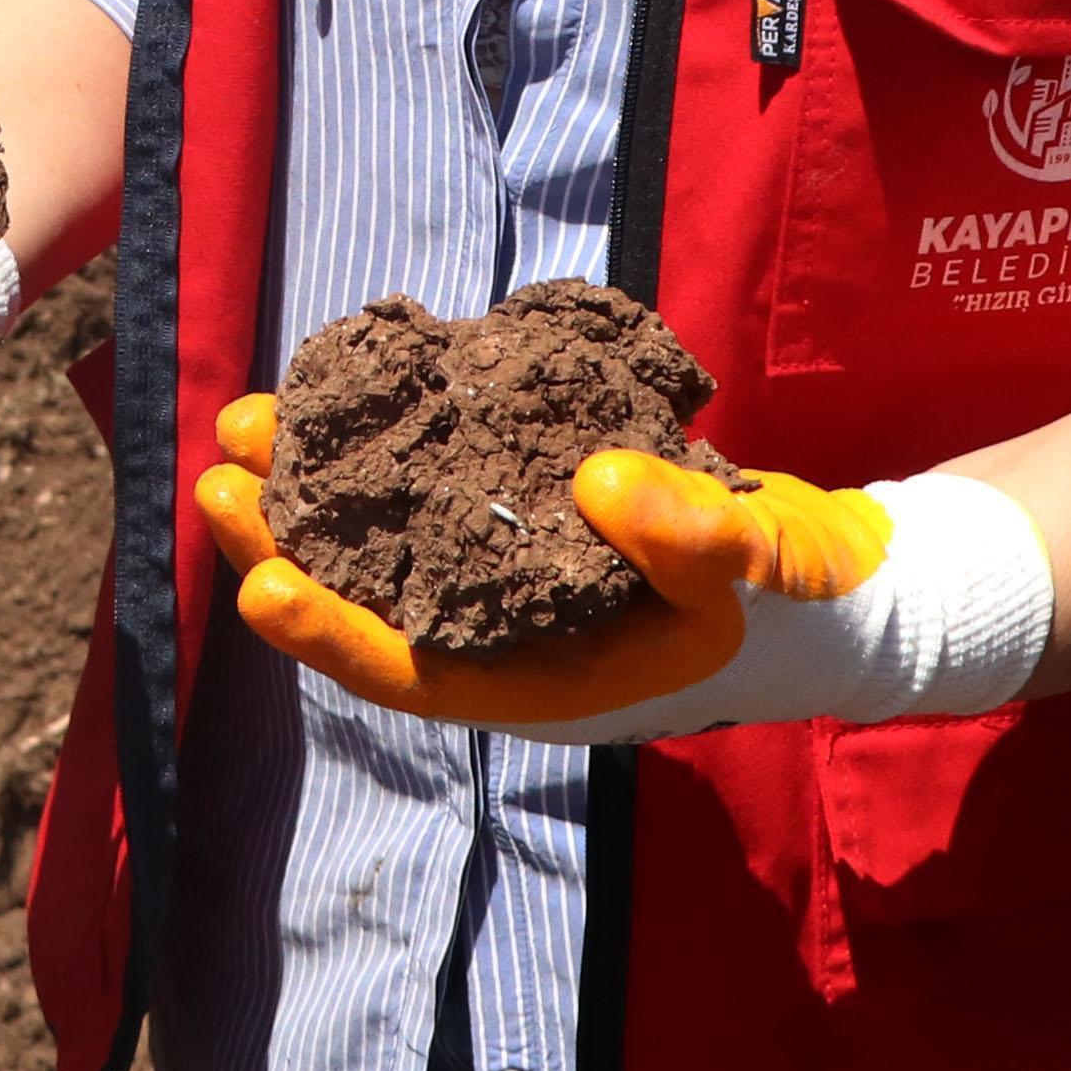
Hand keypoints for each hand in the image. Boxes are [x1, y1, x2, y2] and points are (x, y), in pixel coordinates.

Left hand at [192, 398, 1055, 743]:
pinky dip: (397, 448)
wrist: (850, 584)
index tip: (256, 579)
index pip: (414, 673)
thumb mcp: (769, 567)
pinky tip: (356, 388)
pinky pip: (443, 491)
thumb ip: (696, 537)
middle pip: (375, 601)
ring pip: (394, 543)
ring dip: (325, 487)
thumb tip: (598, 486)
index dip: (329, 633)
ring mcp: (521, 584)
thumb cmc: (809, 600)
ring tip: (253, 420)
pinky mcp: (536, 523)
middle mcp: (516, 639)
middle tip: (220, 466)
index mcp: (551, 682)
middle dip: (290, 540)